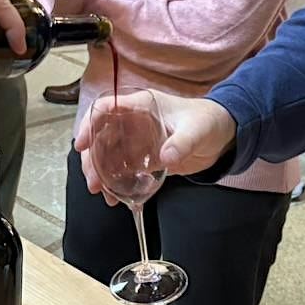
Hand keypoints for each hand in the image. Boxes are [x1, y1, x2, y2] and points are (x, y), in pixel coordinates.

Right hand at [74, 90, 235, 188]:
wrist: (223, 135)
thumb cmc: (209, 121)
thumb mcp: (197, 130)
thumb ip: (182, 143)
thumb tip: (165, 158)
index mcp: (142, 106)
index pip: (106, 108)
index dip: (89, 124)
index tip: (81, 143)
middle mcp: (133, 122)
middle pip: (100, 136)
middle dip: (91, 159)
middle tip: (94, 182)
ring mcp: (136, 141)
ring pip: (107, 155)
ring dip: (100, 173)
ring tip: (103, 194)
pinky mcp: (143, 158)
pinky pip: (122, 170)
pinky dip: (116, 183)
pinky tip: (117, 198)